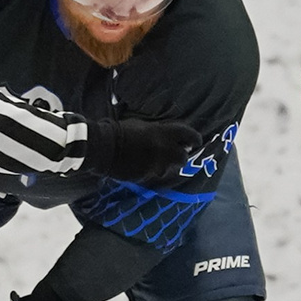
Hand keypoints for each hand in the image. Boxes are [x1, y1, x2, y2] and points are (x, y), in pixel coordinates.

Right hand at [81, 116, 202, 182]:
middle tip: (177, 151)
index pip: (189, 135)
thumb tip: (169, 136)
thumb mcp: (143, 124)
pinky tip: (147, 165)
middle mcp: (164, 150)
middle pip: (183, 156)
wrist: (104, 148)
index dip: (195, 138)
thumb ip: (159, 130)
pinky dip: (155, 170)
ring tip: (160, 159)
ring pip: (171, 168)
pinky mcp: (147, 176)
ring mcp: (156, 165)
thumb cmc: (121, 130)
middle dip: (181, 154)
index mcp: (163, 133)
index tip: (197, 141)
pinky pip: (156, 174)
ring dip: (168, 164)